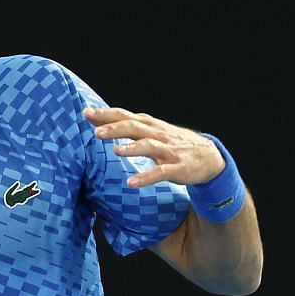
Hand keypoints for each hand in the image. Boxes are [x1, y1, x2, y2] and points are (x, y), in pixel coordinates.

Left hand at [83, 106, 224, 187]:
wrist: (208, 157)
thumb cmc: (173, 144)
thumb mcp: (151, 132)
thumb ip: (127, 128)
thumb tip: (97, 122)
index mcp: (149, 125)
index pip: (125, 115)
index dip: (106, 114)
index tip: (86, 113)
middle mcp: (158, 134)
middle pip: (135, 127)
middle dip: (116, 128)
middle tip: (96, 131)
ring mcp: (168, 151)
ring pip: (149, 146)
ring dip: (133, 148)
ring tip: (116, 151)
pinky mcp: (177, 168)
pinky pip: (160, 173)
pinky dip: (146, 177)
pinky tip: (132, 183)